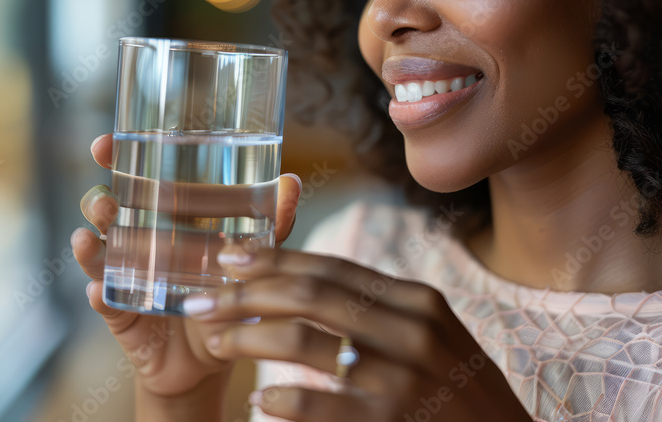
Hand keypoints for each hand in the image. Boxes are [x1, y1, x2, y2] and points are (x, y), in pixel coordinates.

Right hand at [71, 133, 303, 398]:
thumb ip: (272, 223)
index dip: (113, 158)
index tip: (104, 143)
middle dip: (97, 200)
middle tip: (104, 198)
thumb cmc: (229, 294)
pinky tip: (97, 290)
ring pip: (98, 255)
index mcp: (162, 218)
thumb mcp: (252, 257)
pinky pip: (104, 303)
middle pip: (106, 212)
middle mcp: (137, 242)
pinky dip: (99, 295)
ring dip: (91, 244)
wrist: (216, 355)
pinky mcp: (122, 315)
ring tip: (91, 235)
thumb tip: (293, 182)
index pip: (131, 179)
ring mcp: (124, 278)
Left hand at [181, 249, 533, 420]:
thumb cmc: (460, 398)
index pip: (333, 269)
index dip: (275, 260)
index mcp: (418, 302)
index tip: (229, 255)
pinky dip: (287, 400)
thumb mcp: (432, 340)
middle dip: (248, 293)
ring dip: (250, 339)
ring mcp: (405, 379)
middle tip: (201, 298)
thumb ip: (380, 310)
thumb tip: (308, 286)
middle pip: (312, 297)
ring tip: (215, 342)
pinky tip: (261, 399)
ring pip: (308, 342)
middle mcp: (413, 331)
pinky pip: (325, 406)